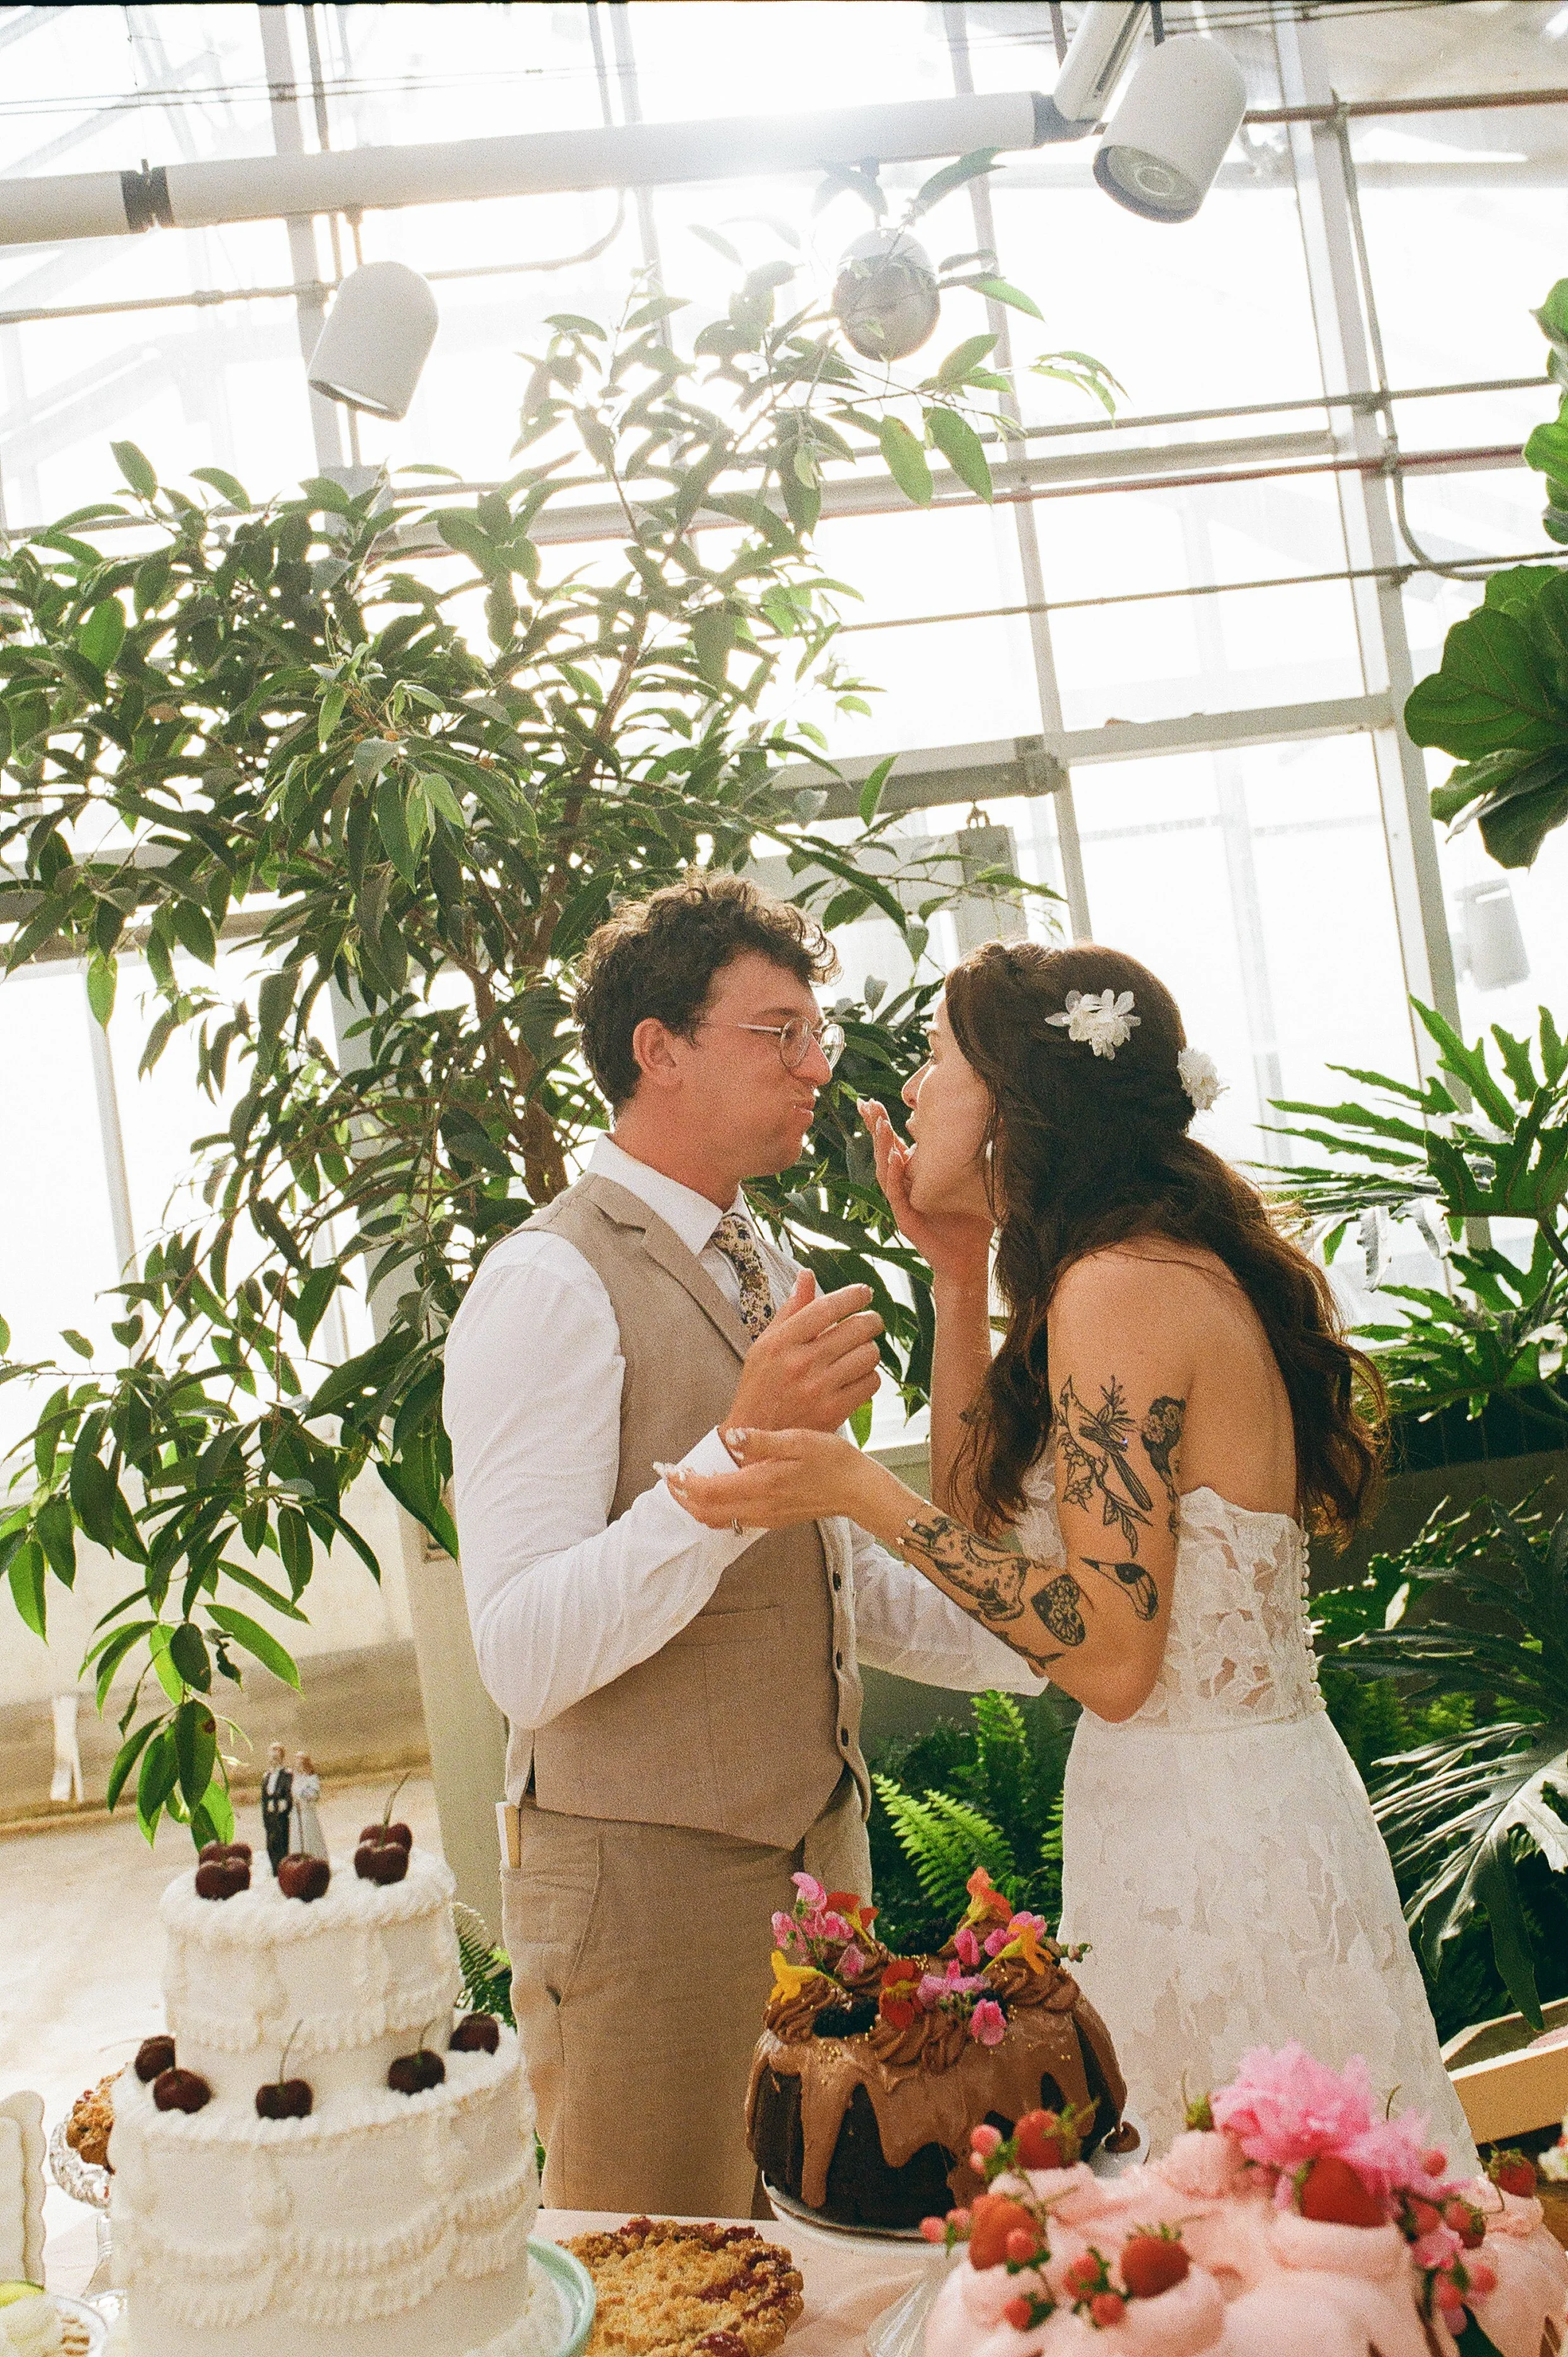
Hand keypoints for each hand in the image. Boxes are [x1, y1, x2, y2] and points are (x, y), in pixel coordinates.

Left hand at [666, 1427, 875, 1530]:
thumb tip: (730, 1436)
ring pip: (718, 1519)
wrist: (858, 1490)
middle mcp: (759, 1508)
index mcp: (761, 1486)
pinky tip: (716, 1487)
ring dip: (697, 1503)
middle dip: (681, 1497)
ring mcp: (765, 1517)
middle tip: (668, 1476)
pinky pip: (733, 1520)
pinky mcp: (772, 1519)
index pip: (708, 1491)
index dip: (682, 1482)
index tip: (667, 1468)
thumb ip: (762, 1441)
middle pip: (705, 1512)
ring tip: (686, 1481)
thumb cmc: (833, 1461)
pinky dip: (715, 1507)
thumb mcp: (799, 1441)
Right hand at [727, 1272, 883, 1434]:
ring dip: (869, 1351)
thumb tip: (807, 1275)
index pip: (826, 1308)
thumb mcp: (765, 1346)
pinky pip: (871, 1383)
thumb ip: (790, 1311)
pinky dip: (869, 1377)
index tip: (864, 1292)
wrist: (758, 1438)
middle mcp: (801, 1363)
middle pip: (856, 1328)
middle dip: (870, 1321)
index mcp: (781, 1343)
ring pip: (868, 1355)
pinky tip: (856, 1377)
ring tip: (859, 1353)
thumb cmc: (760, 1388)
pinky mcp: (835, 1411)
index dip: (852, 1295)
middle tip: (870, 1323)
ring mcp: (819, 1388)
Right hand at [857, 1099, 991, 1287]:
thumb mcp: (967, 1183)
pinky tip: (895, 1156)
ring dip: (883, 1146)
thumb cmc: (969, 1222)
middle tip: (866, 1104)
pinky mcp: (906, 1221)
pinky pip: (896, 1195)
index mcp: (914, 1178)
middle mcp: (903, 1189)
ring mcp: (902, 1205)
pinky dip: (895, 1174)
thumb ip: (962, 1158)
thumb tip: (973, 1125)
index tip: (872, 1101)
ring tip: (881, 1123)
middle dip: (874, 1128)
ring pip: (885, 1171)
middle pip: (883, 1153)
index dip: (881, 1125)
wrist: (968, 1260)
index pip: (893, 1146)